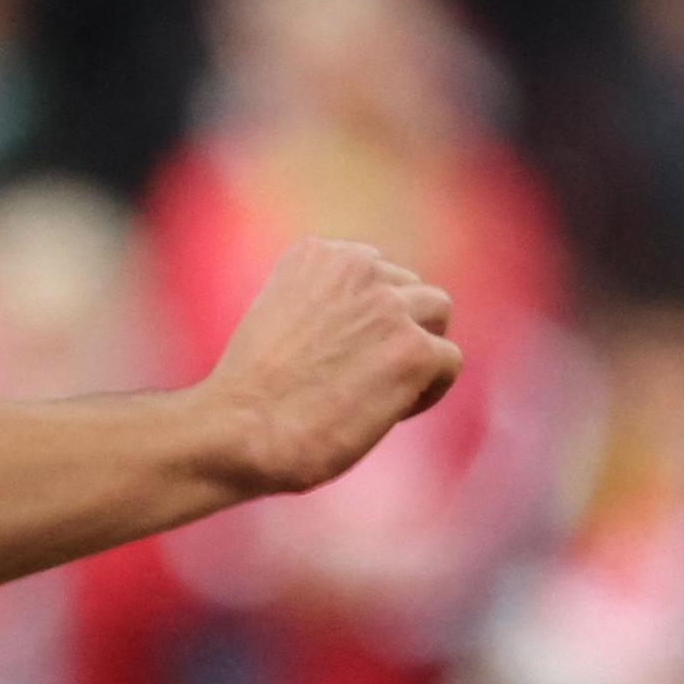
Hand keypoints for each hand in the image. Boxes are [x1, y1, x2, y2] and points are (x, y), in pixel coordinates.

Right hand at [202, 239, 462, 495]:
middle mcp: (356, 267)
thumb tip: (366, 327)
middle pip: (410, 288)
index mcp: (315, 254)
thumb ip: (323, 304)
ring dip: (416, 348)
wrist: (236, 430)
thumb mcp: (278, 318)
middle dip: (395, 327)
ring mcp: (388, 307)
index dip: (361, 315)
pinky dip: (425, 390)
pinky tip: (385, 412)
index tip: (336, 351)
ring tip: (380, 389)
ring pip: (437, 313)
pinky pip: (448, 361)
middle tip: (360, 374)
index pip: (371, 270)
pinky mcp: (413, 351)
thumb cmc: (246, 393)